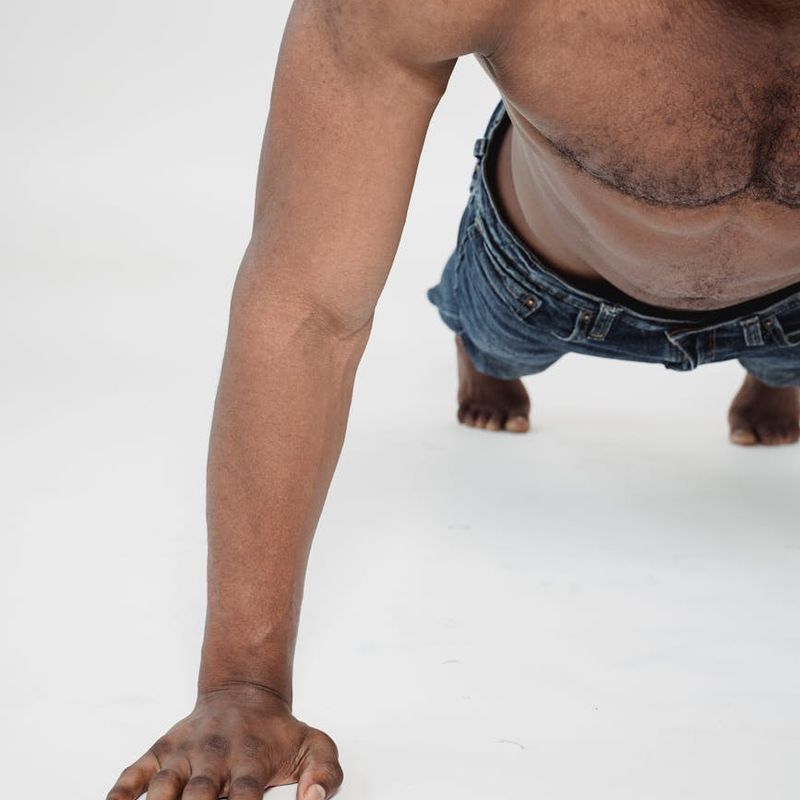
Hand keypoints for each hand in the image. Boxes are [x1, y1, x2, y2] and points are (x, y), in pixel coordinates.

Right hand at [106, 684, 342, 799]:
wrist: (244, 692)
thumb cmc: (278, 733)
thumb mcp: (315, 746)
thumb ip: (325, 773)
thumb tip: (313, 799)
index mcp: (250, 760)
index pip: (244, 797)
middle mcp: (213, 757)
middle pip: (197, 796)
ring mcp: (183, 754)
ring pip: (162, 787)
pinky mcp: (161, 749)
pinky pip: (133, 772)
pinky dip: (120, 792)